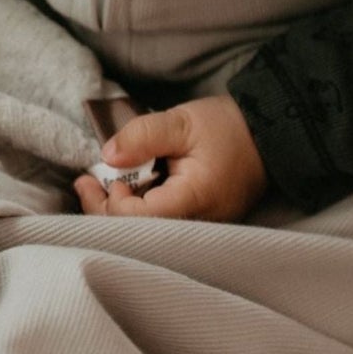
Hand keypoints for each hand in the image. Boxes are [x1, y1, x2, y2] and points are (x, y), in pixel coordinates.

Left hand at [73, 94, 268, 222]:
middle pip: (140, 232)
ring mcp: (199, 225)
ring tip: (95, 184)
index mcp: (195, 201)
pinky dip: (136, 206)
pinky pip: (160, 221)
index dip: (115, 202)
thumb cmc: (229, 128)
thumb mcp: (184, 121)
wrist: (270, 136)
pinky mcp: (197, 219)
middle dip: (105, 210)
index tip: (107, 175)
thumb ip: (144, 135)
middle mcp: (198, 223)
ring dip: (118, 208)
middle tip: (83, 183)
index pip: (142, 218)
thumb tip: (108, 154)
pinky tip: (122, 189)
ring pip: (148, 229)